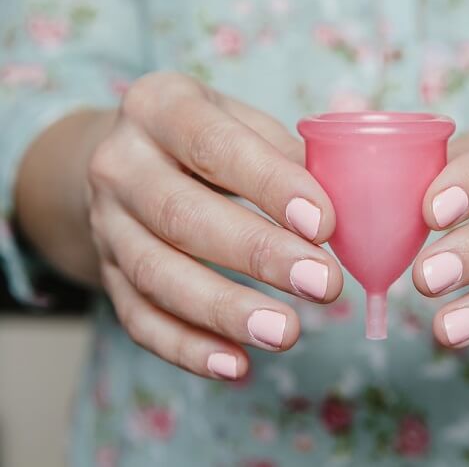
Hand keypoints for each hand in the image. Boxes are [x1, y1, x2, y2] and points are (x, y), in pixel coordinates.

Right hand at [86, 72, 342, 379]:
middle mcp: (120, 165)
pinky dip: (188, 348)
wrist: (127, 162)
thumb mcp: (243, 122)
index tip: (325, 223)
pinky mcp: (107, 274)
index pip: (212, 143)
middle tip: (324, 285)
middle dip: (257, 254)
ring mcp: (107, 225)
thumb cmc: (207, 140)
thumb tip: (358, 194)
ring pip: (157, 275)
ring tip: (287, 333)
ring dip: (226, 310)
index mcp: (159, 107)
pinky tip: (237, 365)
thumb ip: (295, 152)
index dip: (269, 184)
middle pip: (181, 215)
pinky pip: (140, 319)